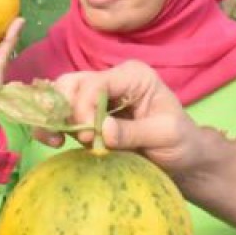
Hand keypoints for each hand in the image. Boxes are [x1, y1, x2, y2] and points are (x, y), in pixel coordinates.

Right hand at [54, 60, 200, 173]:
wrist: (182, 158)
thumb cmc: (180, 142)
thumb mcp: (166, 136)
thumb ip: (134, 132)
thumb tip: (103, 130)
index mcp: (134, 76)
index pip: (96, 83)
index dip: (84, 107)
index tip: (88, 135)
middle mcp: (113, 80)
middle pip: (71, 83)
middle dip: (64, 110)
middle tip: (72, 138)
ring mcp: (98, 97)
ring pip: (61, 96)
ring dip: (53, 118)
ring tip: (57, 141)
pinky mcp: (89, 116)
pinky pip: (61, 114)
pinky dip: (53, 126)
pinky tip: (57, 142)